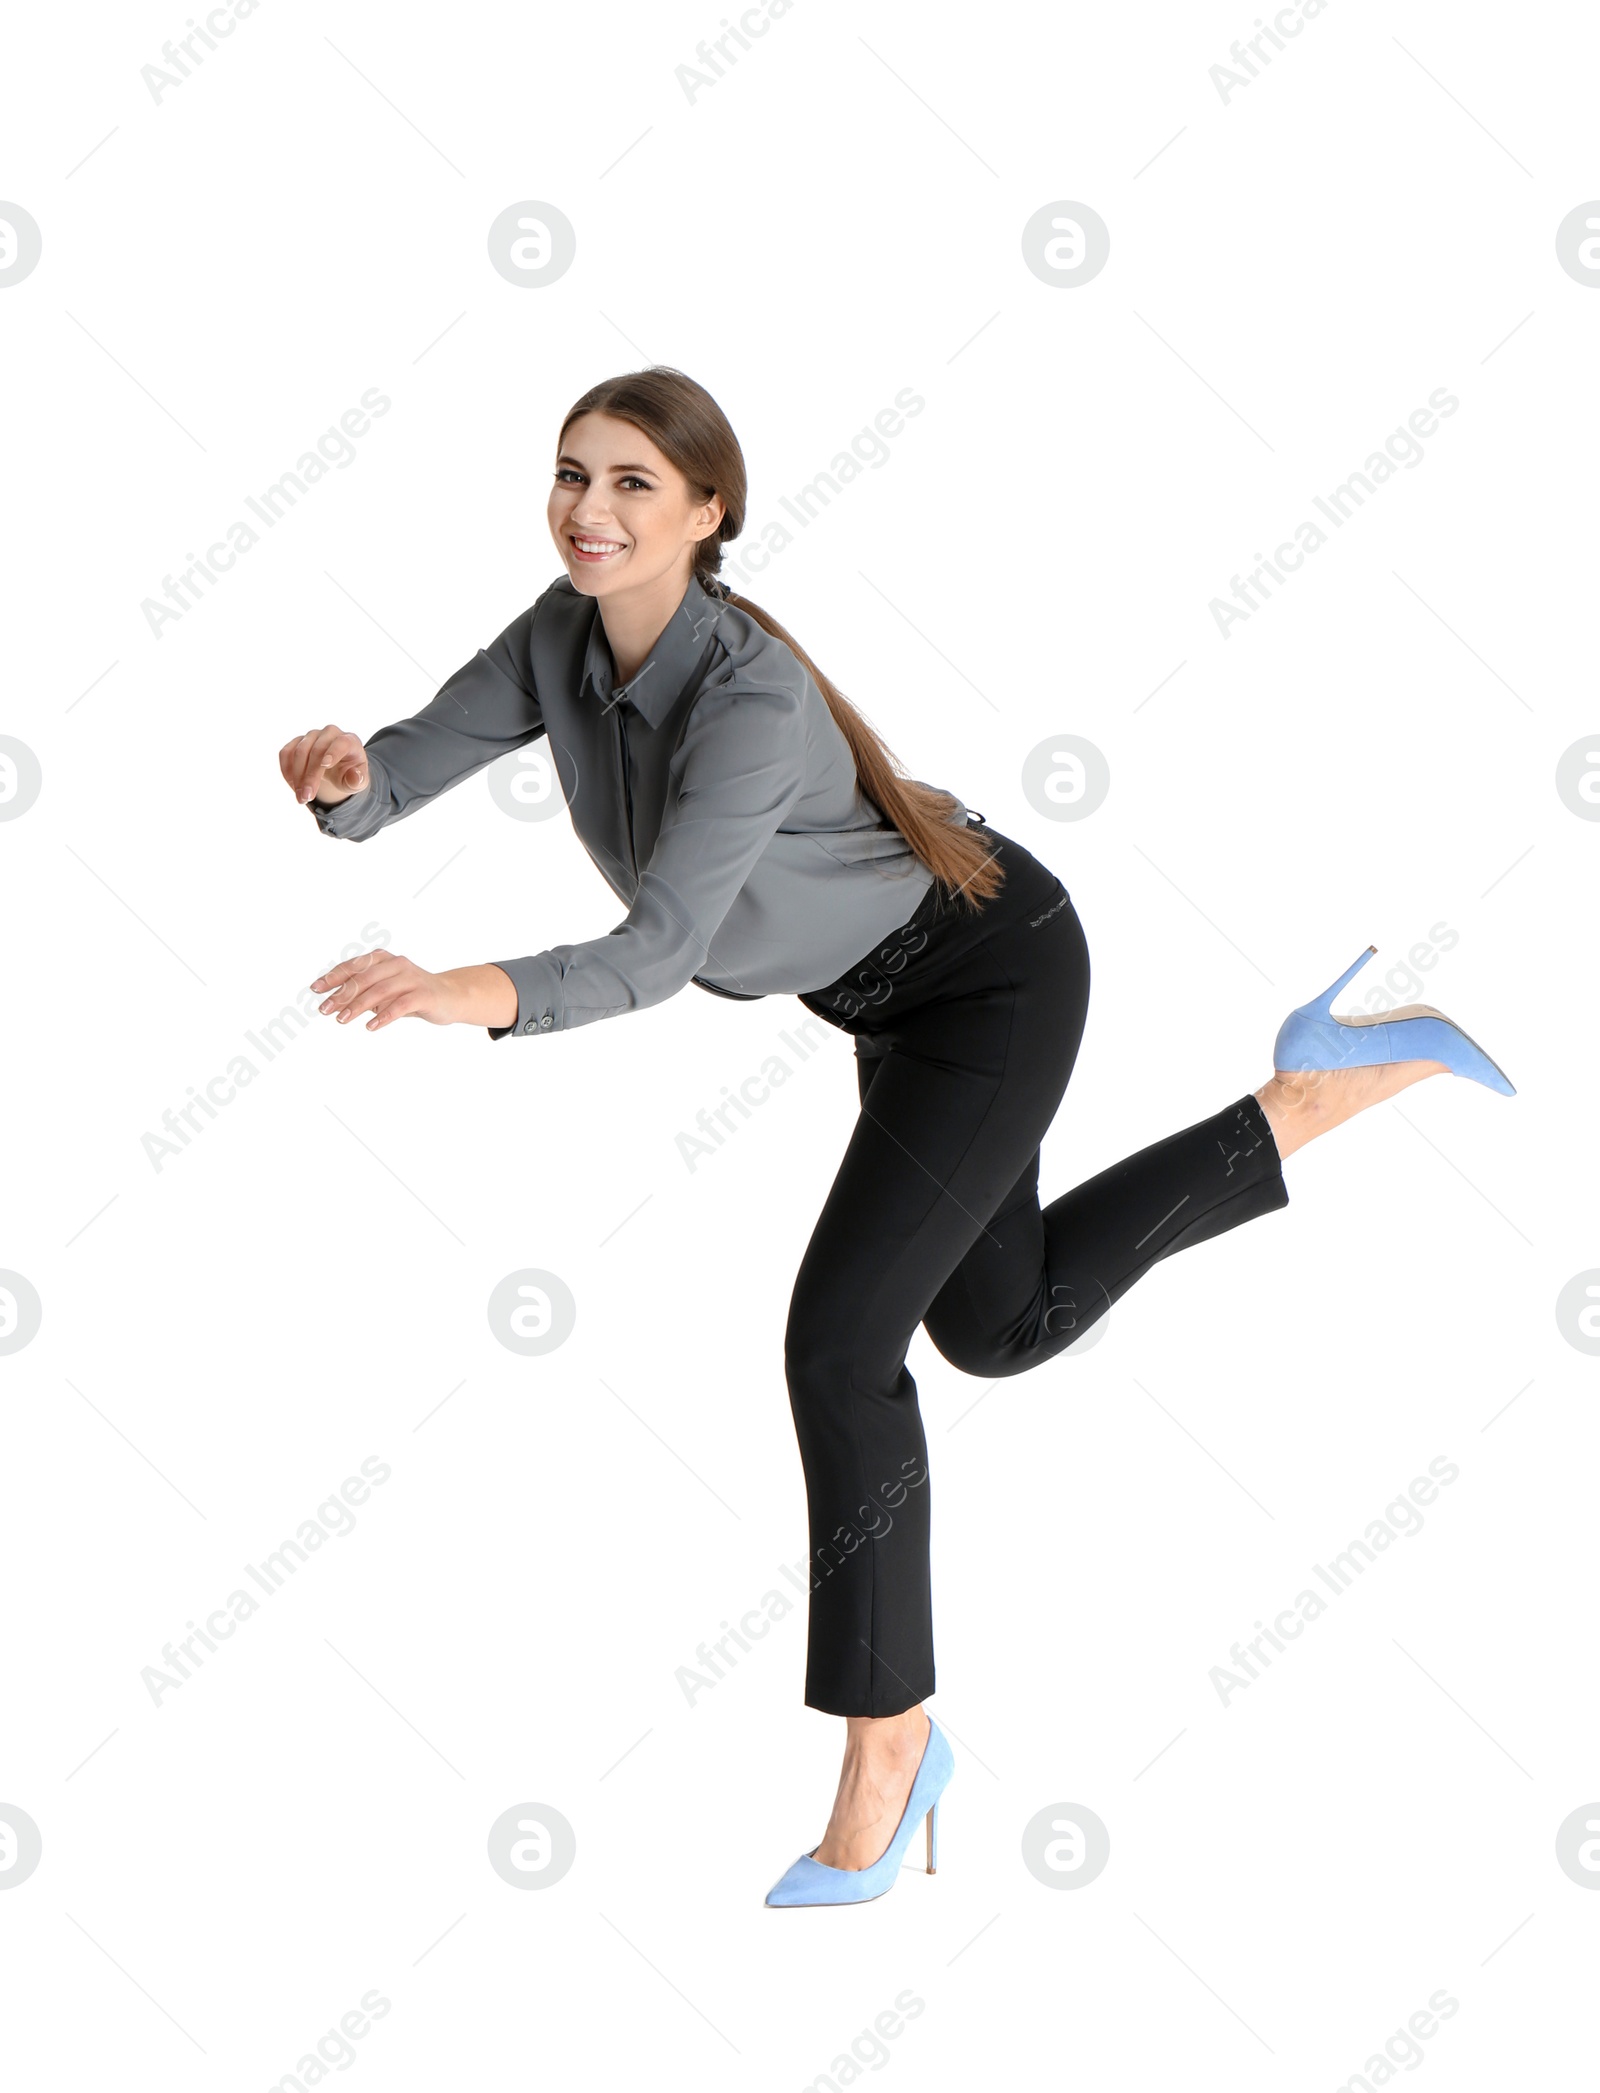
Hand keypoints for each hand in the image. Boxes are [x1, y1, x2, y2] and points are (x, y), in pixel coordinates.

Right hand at [281, 725, 369, 805]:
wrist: (338, 769)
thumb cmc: (350, 774)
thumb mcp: (358, 782)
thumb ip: (358, 781)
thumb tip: (355, 777)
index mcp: (350, 741)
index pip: (341, 742)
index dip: (333, 752)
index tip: (325, 765)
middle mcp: (330, 734)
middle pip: (316, 750)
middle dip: (310, 776)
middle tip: (307, 797)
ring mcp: (312, 736)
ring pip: (299, 751)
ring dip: (297, 776)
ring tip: (301, 797)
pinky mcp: (297, 741)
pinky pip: (286, 752)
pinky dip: (287, 770)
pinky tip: (293, 786)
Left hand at [311, 954, 519, 1032]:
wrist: (450, 997)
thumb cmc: (412, 994)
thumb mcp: (385, 991)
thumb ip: (364, 992)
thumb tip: (333, 1001)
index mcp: (384, 959)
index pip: (354, 966)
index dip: (333, 977)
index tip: (315, 989)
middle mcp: (397, 964)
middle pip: (364, 978)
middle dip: (342, 994)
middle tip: (324, 1010)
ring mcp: (411, 978)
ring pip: (379, 991)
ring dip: (357, 1006)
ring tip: (341, 1020)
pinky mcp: (424, 994)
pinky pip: (401, 1005)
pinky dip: (384, 1016)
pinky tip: (370, 1026)